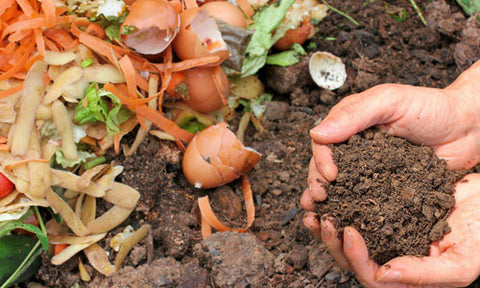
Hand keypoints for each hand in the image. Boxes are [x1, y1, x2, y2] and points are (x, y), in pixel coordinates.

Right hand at [301, 61, 479, 210]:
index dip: (321, 159)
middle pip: (325, 166)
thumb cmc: (431, 107)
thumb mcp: (390, 101)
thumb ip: (354, 115)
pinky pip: (363, 198)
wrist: (468, 128)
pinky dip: (351, 209)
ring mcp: (368, 168)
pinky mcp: (384, 186)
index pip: (323, 142)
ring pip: (340, 184)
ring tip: (320, 215)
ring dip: (328, 199)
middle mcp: (355, 147)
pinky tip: (344, 221)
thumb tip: (316, 133)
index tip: (330, 175)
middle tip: (320, 198)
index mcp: (350, 123)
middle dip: (318, 182)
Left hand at [304, 174, 479, 286]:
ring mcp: (386, 234)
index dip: (355, 257)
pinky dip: (341, 203)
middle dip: (332, 241)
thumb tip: (385, 275)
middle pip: (351, 259)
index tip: (349, 231)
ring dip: (329, 224)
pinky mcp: (383, 211)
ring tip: (315, 207)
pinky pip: (356, 210)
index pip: (371, 276)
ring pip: (348, 236)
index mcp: (406, 275)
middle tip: (322, 218)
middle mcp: (391, 256)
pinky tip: (331, 191)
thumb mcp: (462, 262)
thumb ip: (425, 274)